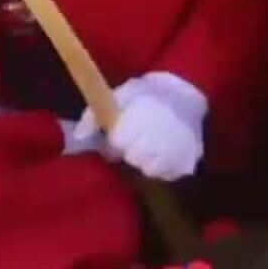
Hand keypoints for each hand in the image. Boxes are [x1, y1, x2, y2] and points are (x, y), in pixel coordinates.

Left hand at [71, 72, 208, 180]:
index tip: (122, 131)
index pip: (119, 141)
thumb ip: (95, 114)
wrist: (186, 94)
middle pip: (134, 158)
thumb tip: (79, 136)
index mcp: (142, 115)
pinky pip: (169, 174)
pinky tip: (165, 152)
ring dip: (147, 160)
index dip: (117, 138)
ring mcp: (177, 149)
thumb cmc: (147, 95)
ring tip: (151, 146)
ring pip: (150, 169)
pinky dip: (164, 167)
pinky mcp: (188, 161)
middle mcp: (161, 134)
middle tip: (137, 139)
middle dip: (131, 150)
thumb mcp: (120, 94)